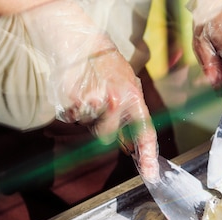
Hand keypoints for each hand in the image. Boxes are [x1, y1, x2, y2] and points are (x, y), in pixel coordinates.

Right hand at [22, 0, 158, 179]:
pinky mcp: (72, 103)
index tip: (150, 174)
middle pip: (106, 137)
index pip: (145, 134)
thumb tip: (131, 144)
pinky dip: (71, 110)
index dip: (148, 157)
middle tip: (99, 104)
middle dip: (102, 127)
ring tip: (88, 92)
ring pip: (88, 127)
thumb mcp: (129, 84)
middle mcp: (115, 103)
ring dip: (87, 116)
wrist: (79, 42)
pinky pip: (72, 119)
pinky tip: (76, 91)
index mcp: (134, 98)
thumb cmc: (106, 64)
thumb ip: (132, 113)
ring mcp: (93, 103)